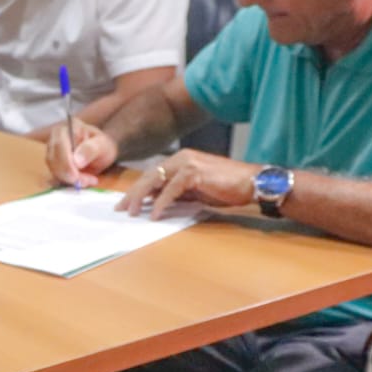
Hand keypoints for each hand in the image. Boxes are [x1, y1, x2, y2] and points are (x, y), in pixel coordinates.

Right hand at [45, 119, 116, 186]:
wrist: (100, 150)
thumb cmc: (102, 144)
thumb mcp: (102, 145)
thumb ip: (90, 149)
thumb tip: (77, 161)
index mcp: (66, 129)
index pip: (59, 146)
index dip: (65, 163)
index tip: (76, 176)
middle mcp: (55, 139)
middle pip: (53, 159)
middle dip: (68, 174)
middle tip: (85, 182)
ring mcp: (52, 151)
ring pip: (53, 169)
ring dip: (69, 180)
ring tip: (88, 180)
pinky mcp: (53, 164)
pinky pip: (56, 175)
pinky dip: (68, 182)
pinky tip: (82, 181)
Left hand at [118, 150, 257, 218]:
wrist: (252, 182)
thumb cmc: (226, 187)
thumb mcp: (196, 190)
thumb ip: (176, 192)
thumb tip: (154, 202)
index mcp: (180, 160)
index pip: (151, 174)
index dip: (136, 189)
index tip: (124, 203)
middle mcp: (181, 158)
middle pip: (148, 176)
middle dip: (132, 193)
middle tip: (120, 209)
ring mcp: (187, 163)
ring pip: (155, 180)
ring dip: (141, 198)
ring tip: (131, 212)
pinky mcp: (195, 173)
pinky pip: (171, 189)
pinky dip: (160, 203)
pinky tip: (153, 214)